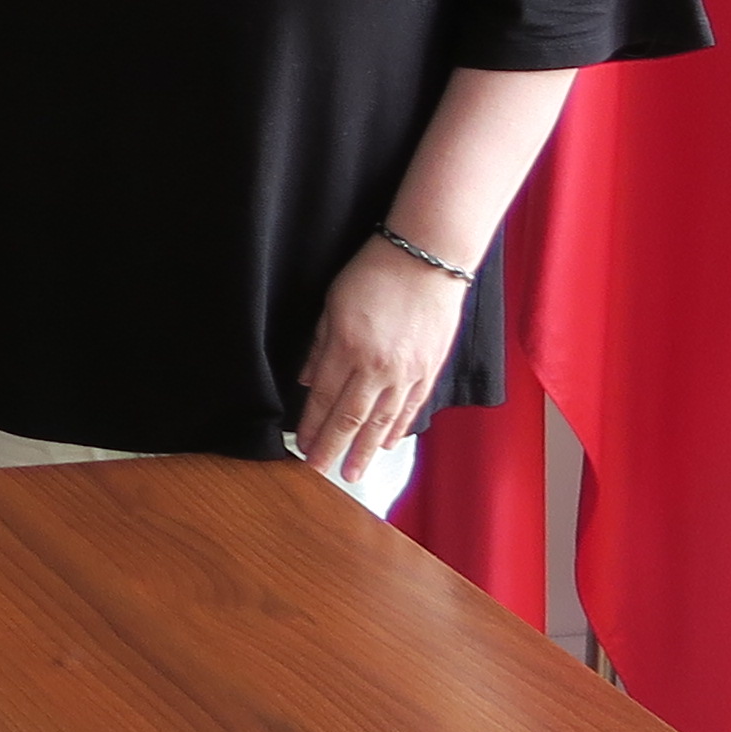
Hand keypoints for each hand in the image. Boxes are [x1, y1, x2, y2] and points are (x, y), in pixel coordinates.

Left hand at [296, 238, 472, 488]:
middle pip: (351, 417)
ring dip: (365, 449)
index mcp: (347, 348)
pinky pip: (411, 408)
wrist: (427, 259)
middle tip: (320, 469)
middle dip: (333, 446)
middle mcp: (377, 367)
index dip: (311, 425)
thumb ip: (320, 346)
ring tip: (353, 471)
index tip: (301, 446)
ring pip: (382, 421)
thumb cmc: (375, 273)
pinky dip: (398, 429)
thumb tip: (308, 381)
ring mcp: (406, 371)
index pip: (325, 398)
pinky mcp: (429, 369)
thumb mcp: (333, 304)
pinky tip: (388, 444)